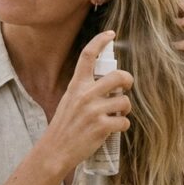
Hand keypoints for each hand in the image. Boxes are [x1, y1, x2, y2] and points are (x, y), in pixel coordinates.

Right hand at [42, 30, 133, 172]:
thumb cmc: (64, 126)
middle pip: (118, 76)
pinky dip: (122, 125)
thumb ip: (84, 90)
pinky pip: (124, 121)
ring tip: (116, 114)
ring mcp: (94, 111)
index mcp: (76, 86)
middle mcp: (85, 95)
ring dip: (125, 109)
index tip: (111, 34)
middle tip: (126, 87)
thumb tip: (108, 82)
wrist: (55, 150)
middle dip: (128, 80)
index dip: (100, 41)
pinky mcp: (102, 127)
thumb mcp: (68, 100)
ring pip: (124, 101)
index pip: (87, 56)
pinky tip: (113, 128)